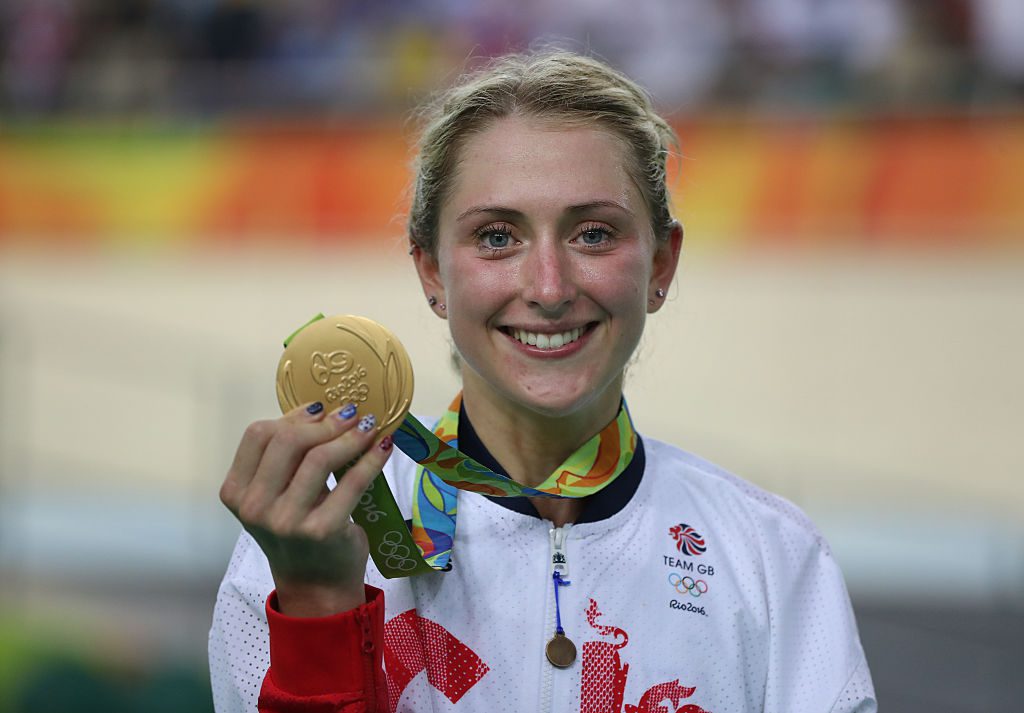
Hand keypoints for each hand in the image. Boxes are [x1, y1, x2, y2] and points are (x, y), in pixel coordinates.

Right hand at [219, 402, 393, 616]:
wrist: (315, 585)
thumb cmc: (297, 530)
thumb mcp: (276, 495)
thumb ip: (286, 458)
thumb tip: (322, 410)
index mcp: (236, 492)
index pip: (259, 435)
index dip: (293, 416)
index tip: (321, 409)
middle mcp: (255, 507)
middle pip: (288, 441)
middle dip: (325, 422)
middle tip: (352, 414)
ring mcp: (286, 522)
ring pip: (319, 458)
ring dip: (351, 436)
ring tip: (370, 427)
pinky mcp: (322, 531)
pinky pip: (352, 482)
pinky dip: (371, 459)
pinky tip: (383, 447)